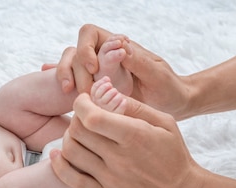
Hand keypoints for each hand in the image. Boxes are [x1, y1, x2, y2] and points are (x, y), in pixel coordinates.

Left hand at [50, 91, 201, 187]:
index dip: (81, 104)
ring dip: (68, 138)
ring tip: (77, 133)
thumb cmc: (173, 153)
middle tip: (83, 116)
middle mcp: (119, 158)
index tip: (85, 100)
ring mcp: (110, 178)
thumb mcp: (164, 122)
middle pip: (78, 132)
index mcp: (134, 136)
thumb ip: (135, 106)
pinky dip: (59, 166)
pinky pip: (72, 180)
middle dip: (76, 118)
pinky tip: (57, 155)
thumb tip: (107, 91)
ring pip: (71, 153)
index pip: (92, 117)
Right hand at [56, 24, 191, 119]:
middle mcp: (103, 58)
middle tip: (84, 90)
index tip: (94, 69)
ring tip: (72, 95)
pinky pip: (71, 82)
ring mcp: (96, 74)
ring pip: (70, 66)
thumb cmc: (168, 88)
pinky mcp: (92, 90)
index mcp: (119, 48)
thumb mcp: (158, 75)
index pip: (90, 34)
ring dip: (67, 78)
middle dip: (75, 68)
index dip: (86, 48)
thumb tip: (120, 47)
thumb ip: (139, 62)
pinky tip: (66, 95)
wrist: (171, 106)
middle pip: (75, 51)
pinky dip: (64, 85)